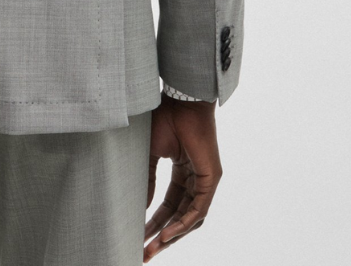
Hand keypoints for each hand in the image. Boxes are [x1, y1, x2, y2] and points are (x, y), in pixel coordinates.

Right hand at [143, 94, 221, 260]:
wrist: (180, 100)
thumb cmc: (164, 118)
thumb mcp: (150, 153)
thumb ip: (148, 179)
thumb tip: (141, 205)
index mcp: (182, 171)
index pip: (169, 205)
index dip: (153, 222)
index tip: (138, 236)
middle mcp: (196, 178)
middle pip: (179, 216)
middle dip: (161, 236)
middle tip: (144, 252)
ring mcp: (206, 179)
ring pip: (190, 217)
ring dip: (172, 235)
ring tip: (153, 247)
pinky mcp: (212, 178)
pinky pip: (199, 209)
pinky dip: (183, 223)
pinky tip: (168, 234)